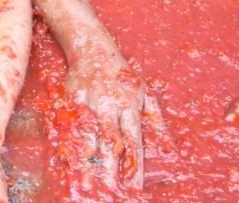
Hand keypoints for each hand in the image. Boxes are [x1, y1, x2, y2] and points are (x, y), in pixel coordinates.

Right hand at [62, 50, 166, 189]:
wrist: (90, 49)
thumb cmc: (122, 74)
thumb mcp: (145, 94)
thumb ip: (156, 121)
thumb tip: (168, 148)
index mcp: (128, 106)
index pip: (133, 141)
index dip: (133, 164)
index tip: (134, 186)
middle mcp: (108, 106)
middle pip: (110, 143)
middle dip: (110, 169)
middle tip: (111, 190)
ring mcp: (88, 105)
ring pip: (88, 138)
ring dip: (88, 162)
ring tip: (88, 182)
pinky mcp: (71, 102)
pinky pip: (71, 128)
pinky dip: (71, 146)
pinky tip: (70, 162)